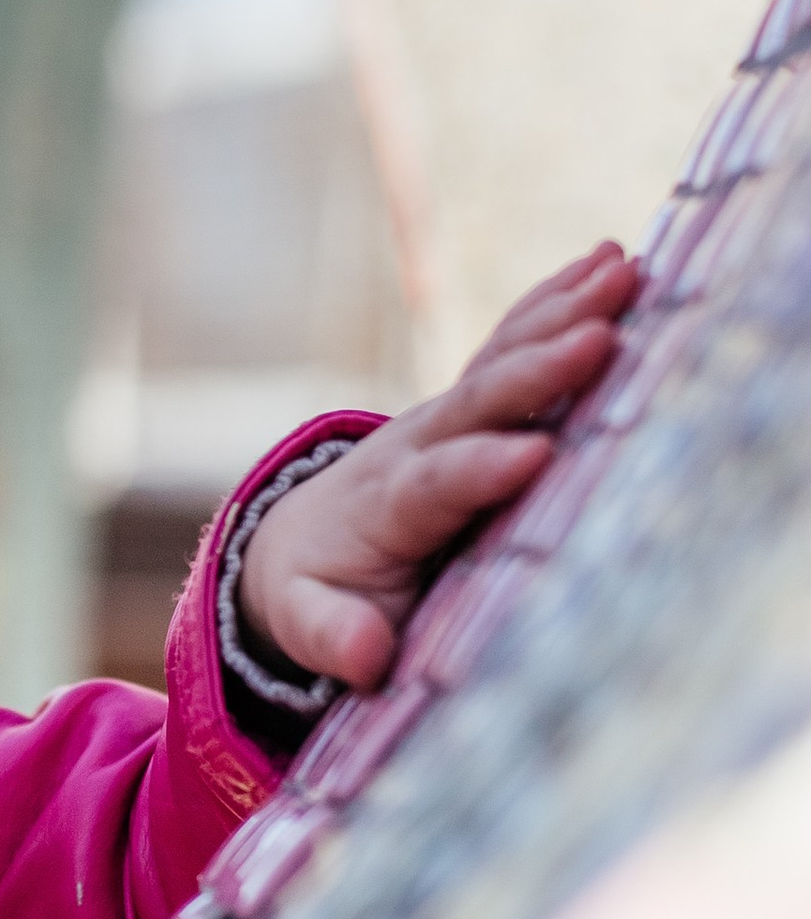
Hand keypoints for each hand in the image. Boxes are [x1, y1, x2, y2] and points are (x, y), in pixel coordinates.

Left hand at [238, 241, 637, 691]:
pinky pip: (514, 346)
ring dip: (561, 314)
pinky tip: (612, 261)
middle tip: (600, 337)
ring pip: (504, 360)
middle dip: (537, 371)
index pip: (433, 484)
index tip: (532, 454)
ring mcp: (446, 418)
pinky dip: (558, 302)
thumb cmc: (317, 594)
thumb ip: (331, 635)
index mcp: (385, 507)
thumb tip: (366, 657)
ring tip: (622, 272)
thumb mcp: (305, 624)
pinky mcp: (473, 405)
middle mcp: (417, 447)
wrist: (296, 543)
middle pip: (477, 404)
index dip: (478, 469)